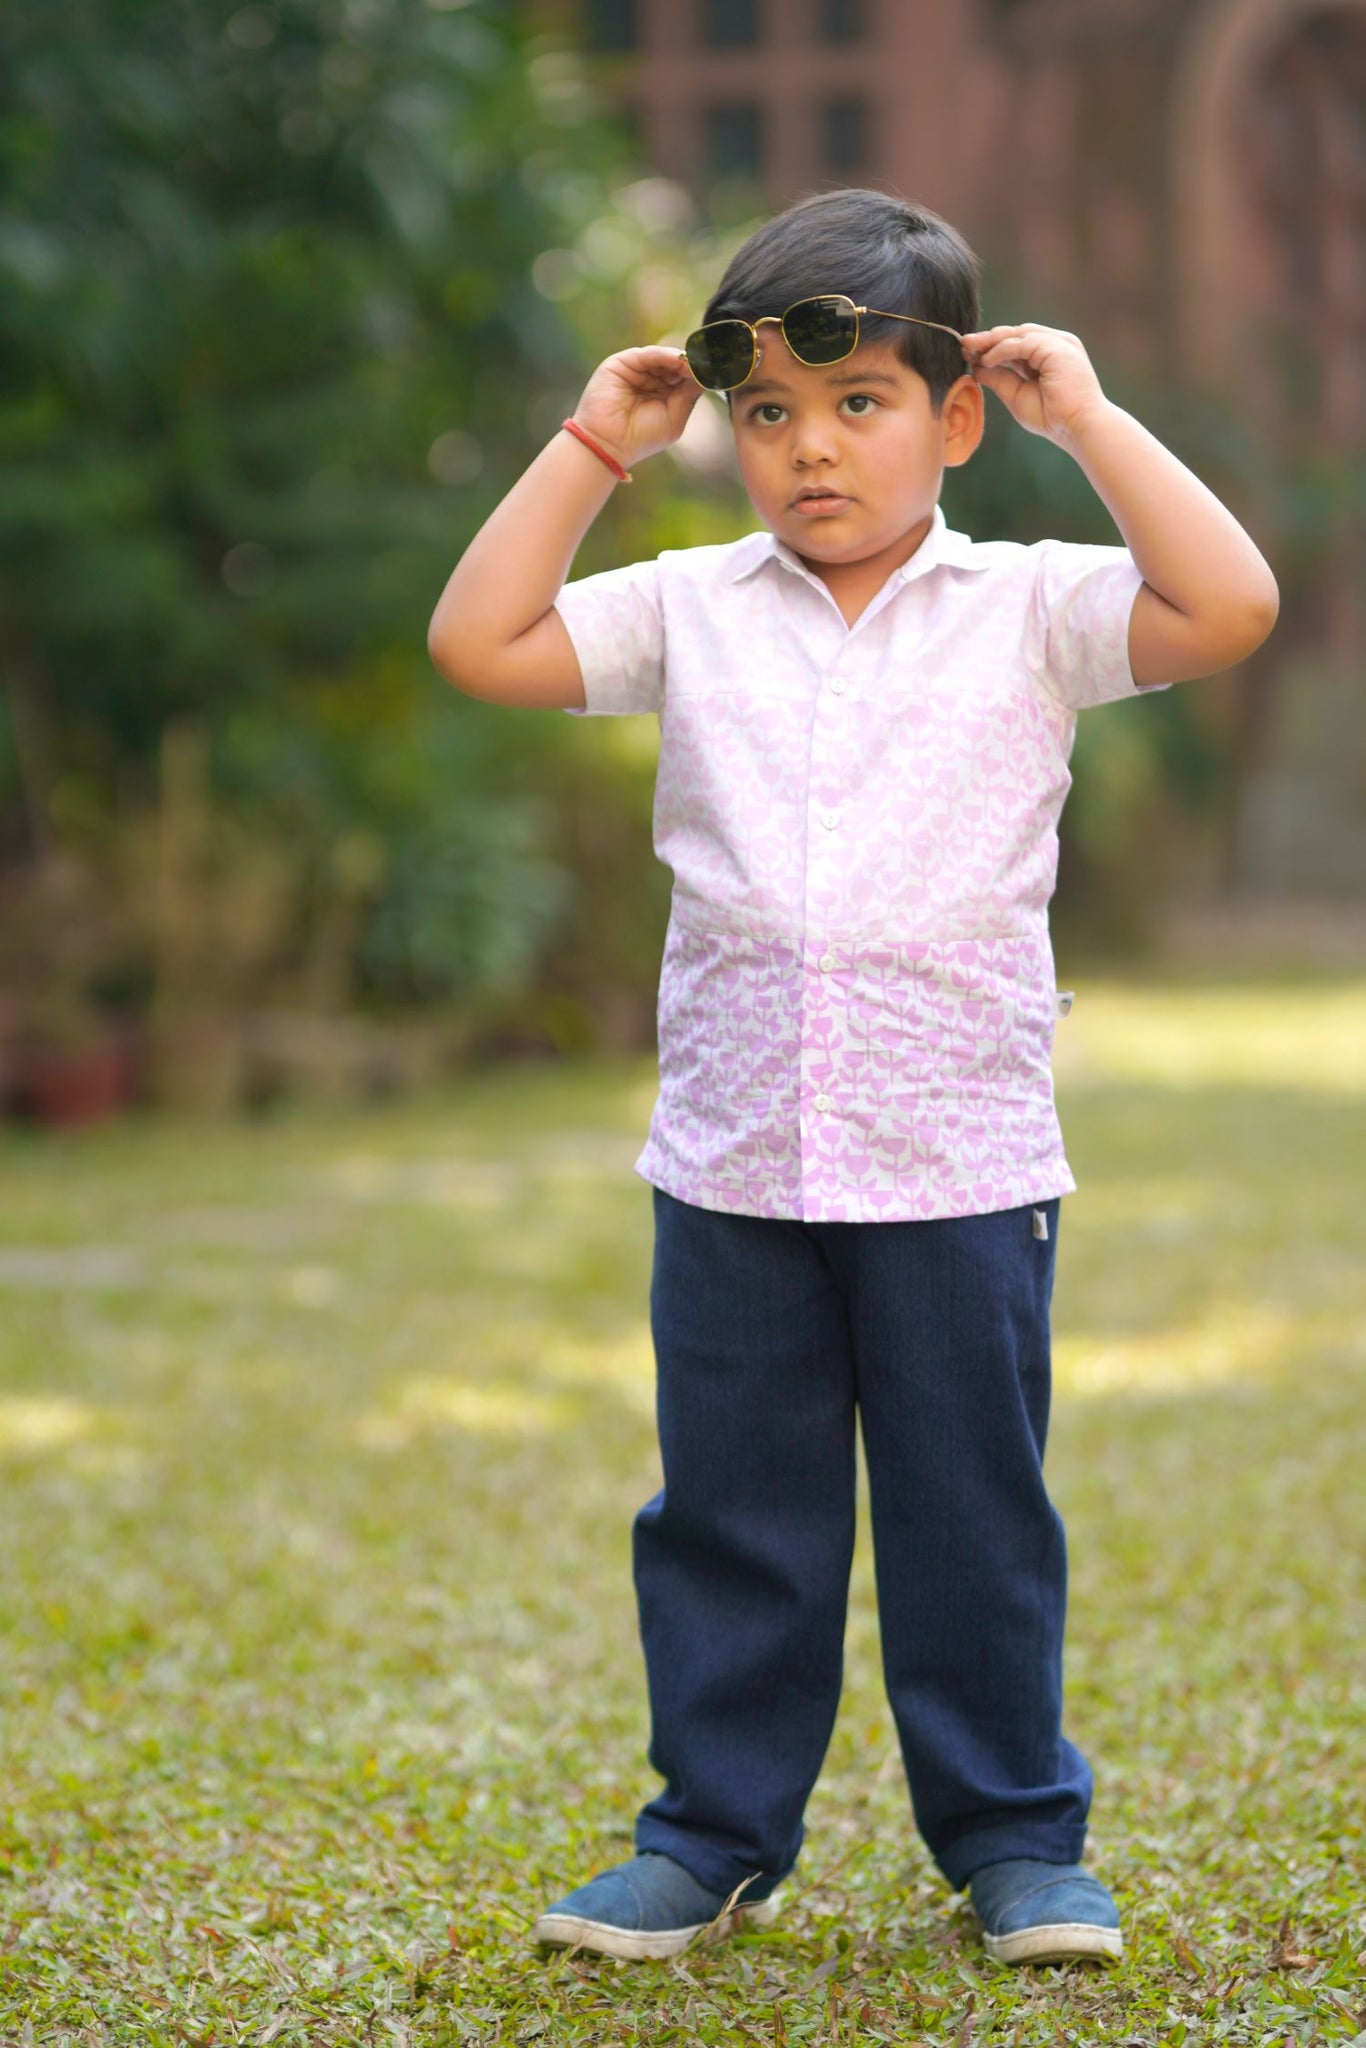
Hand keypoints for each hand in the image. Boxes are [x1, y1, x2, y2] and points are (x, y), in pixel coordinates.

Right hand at [571, 344, 704, 469]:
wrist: (609, 444)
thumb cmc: (641, 437)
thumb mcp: (674, 417)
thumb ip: (689, 395)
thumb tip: (706, 375)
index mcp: (663, 394)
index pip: (684, 377)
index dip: (700, 374)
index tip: (717, 371)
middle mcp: (650, 380)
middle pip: (676, 364)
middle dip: (693, 364)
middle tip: (710, 364)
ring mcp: (636, 371)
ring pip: (663, 357)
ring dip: (681, 359)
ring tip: (695, 364)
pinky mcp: (622, 364)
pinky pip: (647, 354)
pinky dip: (664, 355)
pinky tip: (678, 360)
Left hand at [960, 323, 1108, 445]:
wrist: (1078, 427)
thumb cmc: (1053, 417)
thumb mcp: (1017, 394)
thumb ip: (999, 378)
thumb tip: (975, 367)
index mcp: (1050, 354)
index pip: (1016, 343)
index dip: (991, 347)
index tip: (968, 353)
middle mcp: (1056, 343)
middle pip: (1016, 333)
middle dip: (988, 339)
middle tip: (962, 344)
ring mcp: (1059, 342)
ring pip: (1018, 334)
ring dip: (991, 341)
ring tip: (968, 349)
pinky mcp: (1057, 346)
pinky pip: (1022, 342)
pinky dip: (1002, 349)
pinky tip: (985, 359)